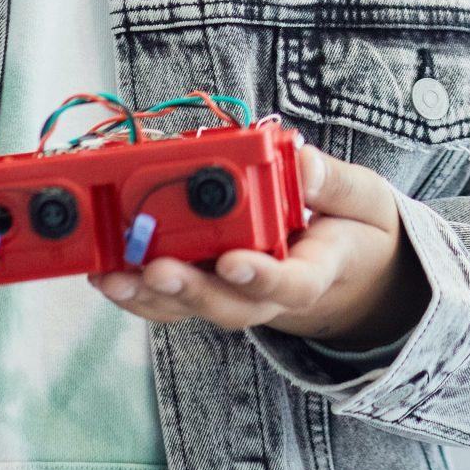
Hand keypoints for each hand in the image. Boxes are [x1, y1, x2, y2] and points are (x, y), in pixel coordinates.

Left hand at [89, 144, 428, 347]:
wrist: (350, 266)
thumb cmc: (353, 228)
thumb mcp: (363, 199)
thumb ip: (332, 183)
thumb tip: (302, 162)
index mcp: (315, 272)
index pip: (291, 285)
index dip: (259, 277)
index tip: (233, 261)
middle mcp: (269, 294)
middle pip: (228, 304)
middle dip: (189, 289)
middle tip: (156, 268)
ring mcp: (235, 293)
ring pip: (191, 307)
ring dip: (149, 295)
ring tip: (112, 277)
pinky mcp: (210, 285)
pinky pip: (172, 297)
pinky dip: (137, 289)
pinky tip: (106, 273)